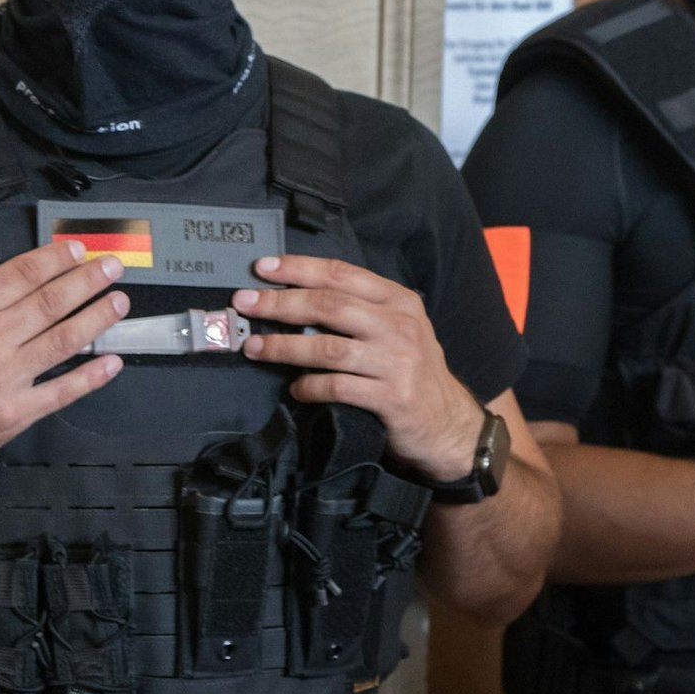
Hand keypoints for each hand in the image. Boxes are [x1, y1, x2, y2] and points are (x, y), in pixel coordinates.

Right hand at [0, 241, 131, 494]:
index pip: (20, 275)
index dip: (54, 259)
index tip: (77, 249)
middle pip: (50, 302)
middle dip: (86, 281)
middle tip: (112, 266)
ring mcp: (4, 379)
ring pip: (63, 341)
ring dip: (96, 318)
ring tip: (120, 302)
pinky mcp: (14, 414)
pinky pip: (60, 392)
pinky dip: (90, 377)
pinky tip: (113, 362)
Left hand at [232, 254, 485, 481]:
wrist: (449, 424)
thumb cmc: (412, 372)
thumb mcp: (398, 329)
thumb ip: (360, 311)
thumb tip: (296, 298)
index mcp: (399, 301)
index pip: (343, 275)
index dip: (300, 268)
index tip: (263, 268)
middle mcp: (400, 325)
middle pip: (330, 306)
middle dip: (281, 303)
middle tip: (245, 303)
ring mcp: (397, 362)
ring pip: (328, 347)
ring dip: (284, 347)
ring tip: (255, 348)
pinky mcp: (392, 397)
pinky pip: (338, 387)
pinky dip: (310, 387)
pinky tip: (295, 389)